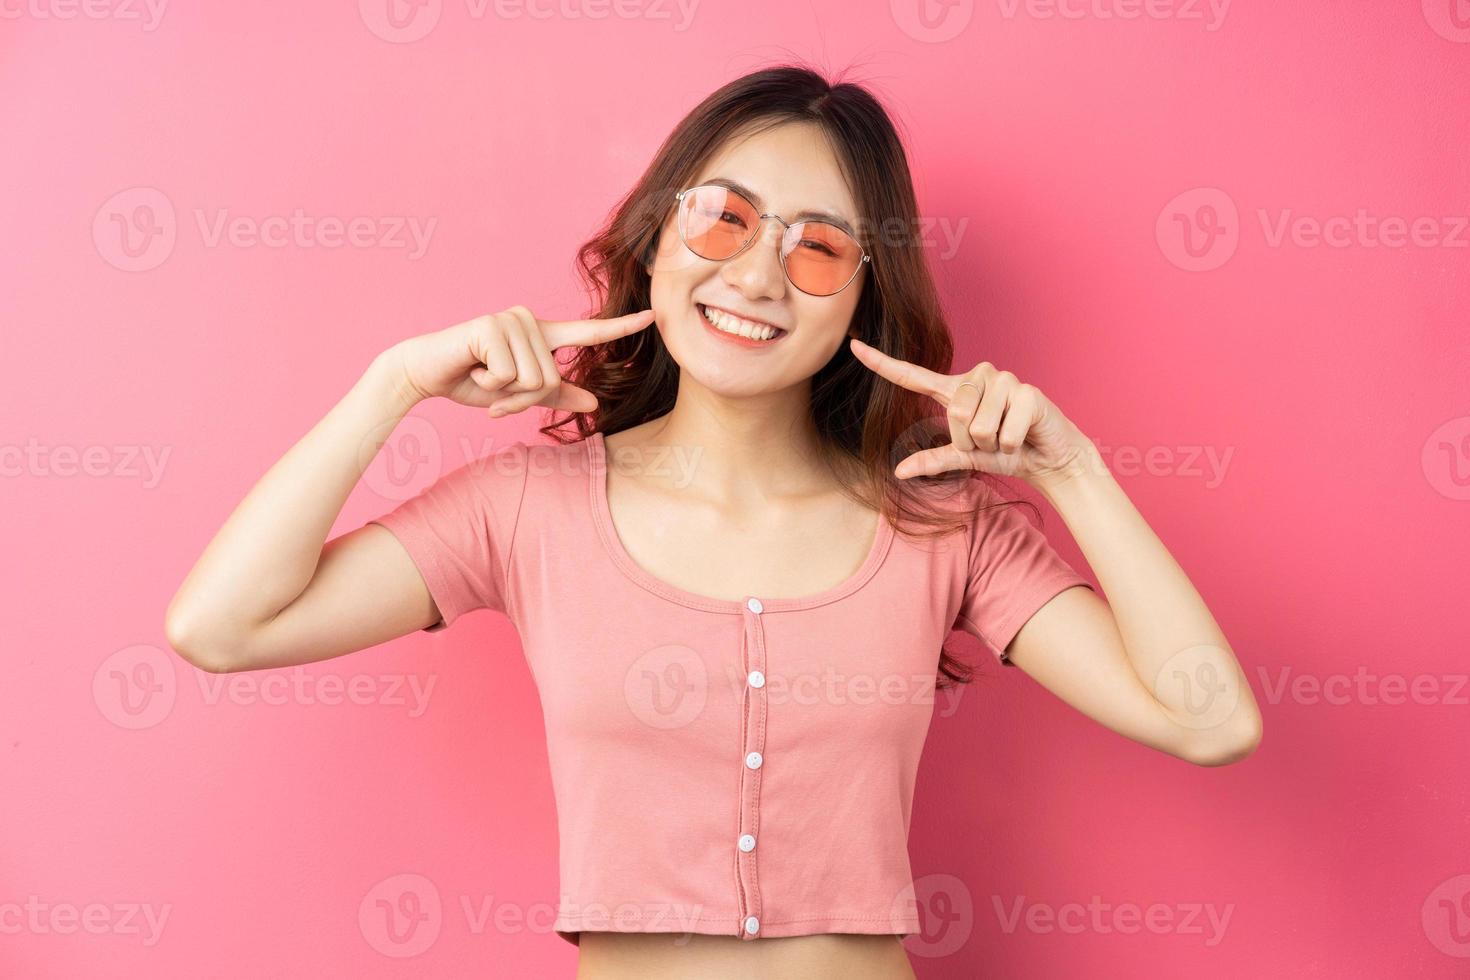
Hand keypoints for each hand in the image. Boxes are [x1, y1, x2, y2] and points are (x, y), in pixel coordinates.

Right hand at [390, 306, 654, 415]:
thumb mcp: (519, 395)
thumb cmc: (473, 380)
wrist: (426, 372)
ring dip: (505, 392)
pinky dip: (489, 384)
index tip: (653, 317)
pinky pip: (510, 375)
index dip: (621, 328)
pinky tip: (473, 367)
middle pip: (551, 379)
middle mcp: (530, 320)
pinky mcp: (492, 327)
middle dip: (521, 397)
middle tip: (494, 386)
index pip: (588, 332)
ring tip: (483, 375)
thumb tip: (595, 404)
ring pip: (533, 379)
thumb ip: (556, 395)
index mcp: (541, 334)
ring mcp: (511, 320)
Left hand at [849, 337, 1095, 488]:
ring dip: (992, 444)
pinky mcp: (1027, 392)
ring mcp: (1004, 380)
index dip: (882, 363)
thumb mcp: (965, 458)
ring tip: (1008, 437)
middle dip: (970, 441)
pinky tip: (1025, 436)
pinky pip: (1004, 432)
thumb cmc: (1006, 453)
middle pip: (953, 413)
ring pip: (977, 423)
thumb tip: (898, 471)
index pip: (913, 375)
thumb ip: (934, 460)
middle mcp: (978, 377)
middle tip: (990, 442)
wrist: (1049, 458)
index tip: (853, 345)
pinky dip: (1012, 445)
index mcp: (955, 391)